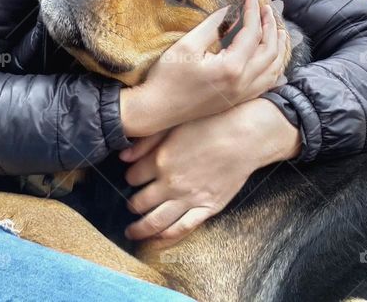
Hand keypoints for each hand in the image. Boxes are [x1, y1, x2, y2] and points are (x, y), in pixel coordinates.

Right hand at [120, 0, 287, 137]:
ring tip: (277, 30)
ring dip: (278, 47)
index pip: (252, 33)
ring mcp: (242, 95)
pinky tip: (271, 58)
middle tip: (267, 8)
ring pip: (273, 69)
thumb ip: (212, 26)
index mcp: (231, 68)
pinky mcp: (238, 100)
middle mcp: (243, 83)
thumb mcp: (187, 45)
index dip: (253, 11)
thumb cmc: (168, 76)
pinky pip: (266, 83)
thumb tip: (229, 10)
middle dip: (271, 26)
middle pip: (270, 51)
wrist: (158, 109)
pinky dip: (273, 66)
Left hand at [120, 98, 300, 246]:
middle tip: (131, 205)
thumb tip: (123, 157)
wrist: (244, 137)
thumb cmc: (211, 124)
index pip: (133, 177)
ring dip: (140, 229)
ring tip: (132, 232)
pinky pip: (181, 229)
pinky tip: (156, 242)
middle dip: (132, 204)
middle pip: (140, 202)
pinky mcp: (206, 208)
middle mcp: (170, 184)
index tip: (133, 178)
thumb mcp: (174, 125)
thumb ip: (146, 142)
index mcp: (160, 160)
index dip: (131, 178)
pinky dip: (165, 239)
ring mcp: (188, 199)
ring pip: (155, 221)